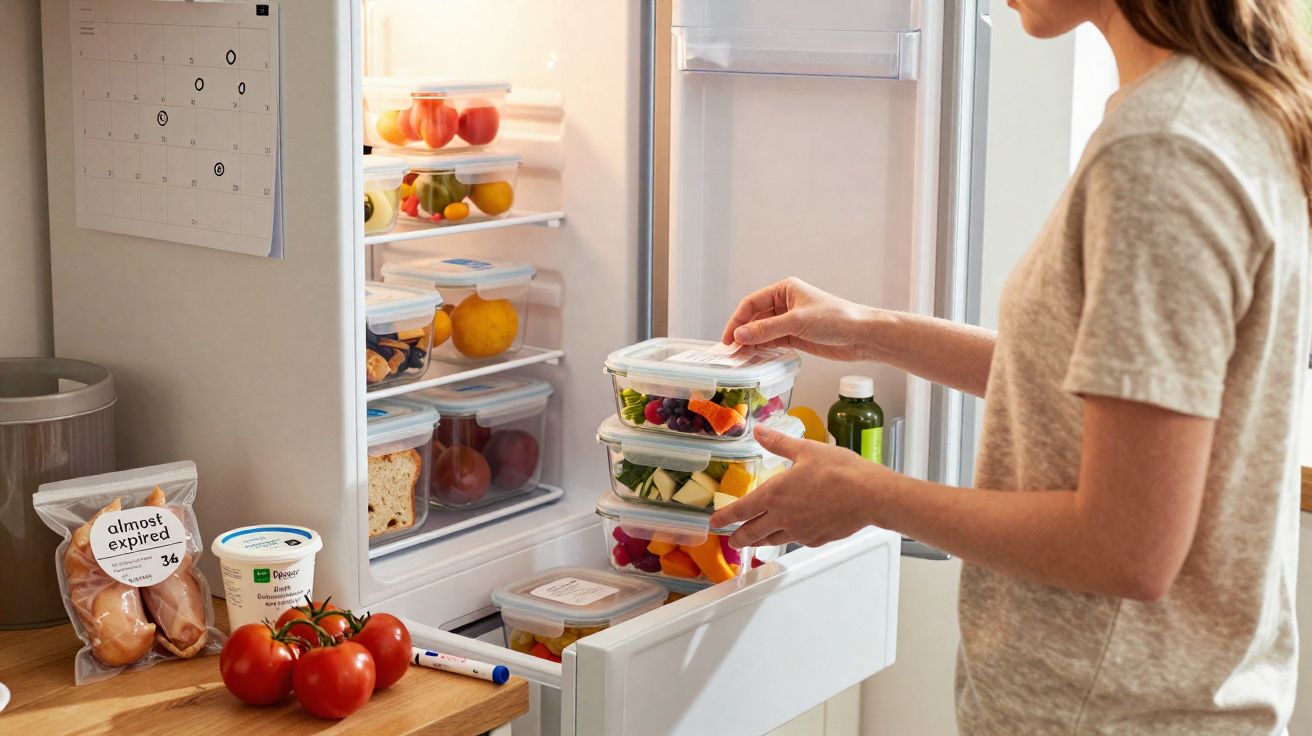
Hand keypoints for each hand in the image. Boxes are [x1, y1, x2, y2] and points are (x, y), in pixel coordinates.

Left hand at [709, 424, 886, 548]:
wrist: (870, 495)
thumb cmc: (841, 471)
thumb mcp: (806, 449)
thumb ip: (778, 443)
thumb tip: (758, 430)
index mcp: (774, 495)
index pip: (740, 511)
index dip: (724, 518)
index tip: (714, 523)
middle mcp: (782, 518)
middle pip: (751, 534)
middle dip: (737, 537)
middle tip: (731, 538)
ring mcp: (798, 532)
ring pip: (771, 541)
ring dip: (758, 541)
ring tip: (754, 540)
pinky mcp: (815, 539)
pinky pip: (794, 540)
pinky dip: (787, 538)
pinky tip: (790, 532)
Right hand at [721, 278, 875, 360]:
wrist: (862, 335)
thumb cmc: (835, 319)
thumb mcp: (797, 322)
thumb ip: (767, 329)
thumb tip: (740, 334)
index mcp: (785, 289)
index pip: (752, 303)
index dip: (737, 320)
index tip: (728, 339)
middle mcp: (785, 303)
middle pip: (755, 318)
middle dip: (743, 333)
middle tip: (731, 352)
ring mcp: (790, 321)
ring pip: (763, 332)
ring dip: (752, 343)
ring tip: (740, 358)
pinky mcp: (796, 336)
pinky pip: (773, 342)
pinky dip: (763, 349)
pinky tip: (755, 358)